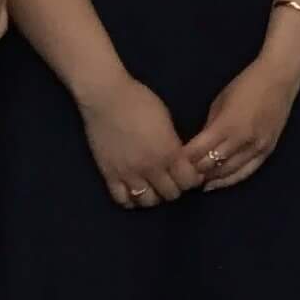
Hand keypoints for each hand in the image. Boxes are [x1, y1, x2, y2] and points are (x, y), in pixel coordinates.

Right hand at [82, 79, 193, 208]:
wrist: (106, 98)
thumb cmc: (141, 102)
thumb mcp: (167, 122)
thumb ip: (174, 145)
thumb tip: (180, 159)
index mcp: (168, 153)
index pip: (188, 182)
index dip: (193, 180)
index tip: (191, 174)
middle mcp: (150, 168)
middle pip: (170, 195)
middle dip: (176, 188)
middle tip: (173, 179)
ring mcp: (128, 174)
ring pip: (147, 202)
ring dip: (155, 196)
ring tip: (154, 186)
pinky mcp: (108, 174)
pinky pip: (122, 199)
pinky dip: (131, 200)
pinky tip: (135, 190)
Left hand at [180, 53, 299, 192]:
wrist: (279, 78)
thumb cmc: (246, 85)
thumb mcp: (220, 102)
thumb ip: (210, 127)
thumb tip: (198, 147)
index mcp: (226, 125)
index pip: (198, 151)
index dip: (183, 160)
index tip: (171, 163)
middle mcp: (242, 140)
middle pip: (211, 165)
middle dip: (194, 171)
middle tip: (180, 175)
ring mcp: (257, 148)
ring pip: (228, 172)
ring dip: (210, 178)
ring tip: (195, 181)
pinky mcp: (267, 150)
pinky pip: (246, 172)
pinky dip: (229, 180)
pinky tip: (215, 184)